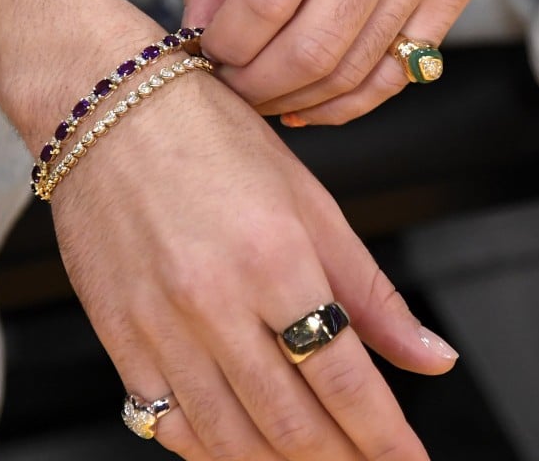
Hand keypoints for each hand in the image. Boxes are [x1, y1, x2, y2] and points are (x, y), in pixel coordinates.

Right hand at [53, 71, 456, 459]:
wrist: (108, 111)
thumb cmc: (211, 138)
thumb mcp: (308, 200)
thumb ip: (369, 289)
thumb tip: (430, 353)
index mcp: (275, 258)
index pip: (345, 378)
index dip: (386, 436)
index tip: (408, 460)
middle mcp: (213, 301)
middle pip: (292, 422)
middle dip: (343, 459)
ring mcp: (158, 325)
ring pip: (231, 439)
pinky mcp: (118, 336)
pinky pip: (167, 424)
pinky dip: (213, 452)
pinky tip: (241, 448)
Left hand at [177, 0, 538, 125]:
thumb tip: (194, 24)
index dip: (223, 41)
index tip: (207, 50)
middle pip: (311, 47)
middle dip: (255, 85)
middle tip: (230, 87)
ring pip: (354, 69)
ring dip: (296, 98)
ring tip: (264, 96)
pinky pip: (399, 73)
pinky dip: (349, 103)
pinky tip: (313, 103)